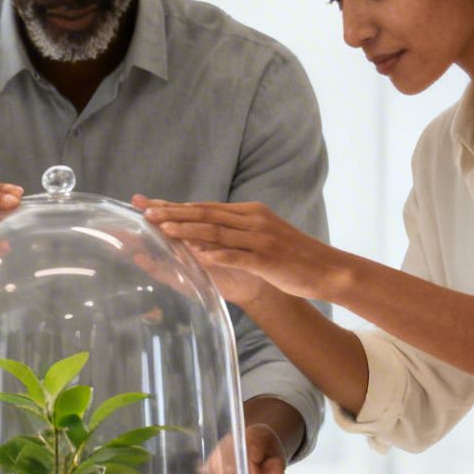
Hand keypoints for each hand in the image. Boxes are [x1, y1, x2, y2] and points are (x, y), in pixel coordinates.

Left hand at [134, 196, 331, 301]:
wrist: (326, 270)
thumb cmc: (291, 256)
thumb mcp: (261, 235)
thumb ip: (235, 230)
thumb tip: (203, 230)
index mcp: (249, 212)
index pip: (205, 207)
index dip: (175, 206)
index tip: (149, 204)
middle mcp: (253, 220)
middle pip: (206, 214)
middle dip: (174, 213)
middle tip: (146, 213)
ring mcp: (261, 239)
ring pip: (217, 232)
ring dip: (188, 229)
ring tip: (163, 229)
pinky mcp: (268, 259)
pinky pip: (237, 255)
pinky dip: (216, 253)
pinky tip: (196, 254)